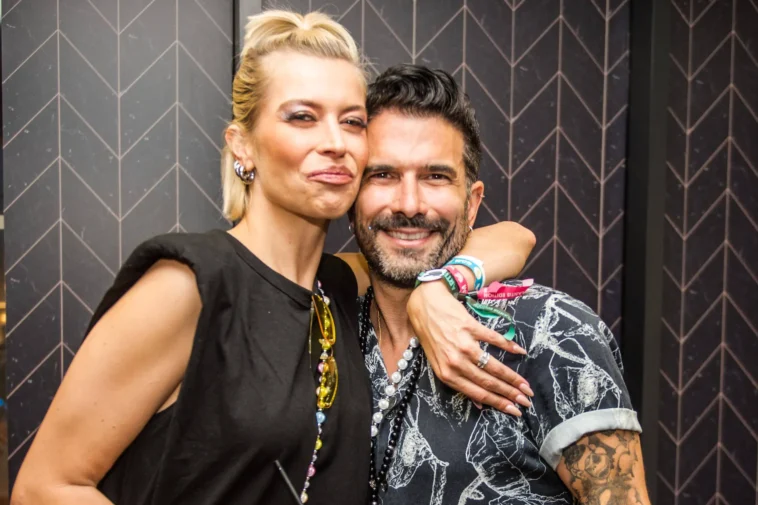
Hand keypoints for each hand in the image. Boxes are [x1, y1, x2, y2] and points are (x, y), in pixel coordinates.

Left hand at [406, 281, 534, 415]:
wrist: (424, 306)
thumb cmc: (431, 337)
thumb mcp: (438, 364)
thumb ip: (458, 382)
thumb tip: (479, 403)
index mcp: (447, 375)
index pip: (478, 394)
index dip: (499, 403)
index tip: (515, 410)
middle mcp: (455, 362)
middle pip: (488, 383)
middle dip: (510, 394)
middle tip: (526, 400)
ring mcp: (464, 344)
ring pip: (493, 366)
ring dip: (513, 377)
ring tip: (526, 385)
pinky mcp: (470, 327)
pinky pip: (494, 339)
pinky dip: (509, 346)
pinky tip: (521, 352)